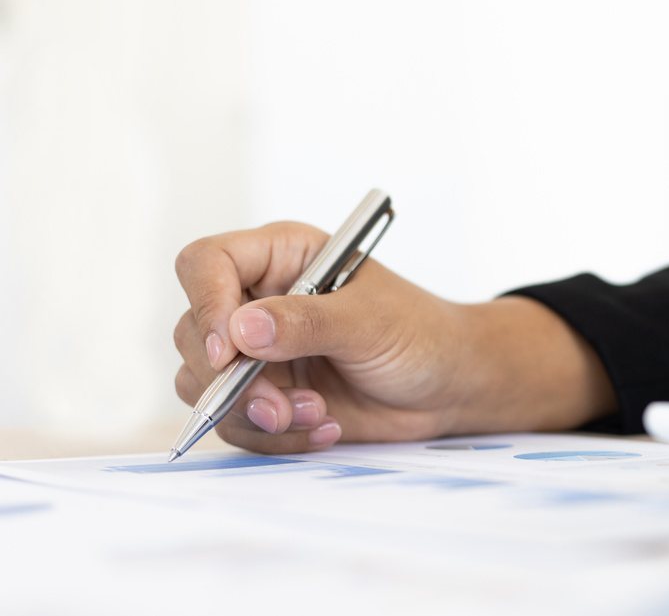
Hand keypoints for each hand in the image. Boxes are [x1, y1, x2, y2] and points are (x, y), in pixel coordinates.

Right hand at [173, 222, 615, 453]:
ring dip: (255, 413)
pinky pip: (236, 422)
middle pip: (194, 332)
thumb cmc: (421, 334)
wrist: (449, 387)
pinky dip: (275, 435)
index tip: (230, 351)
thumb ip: (307, 322)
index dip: (206, 304)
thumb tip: (242, 329)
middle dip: (233, 380)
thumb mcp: (370, 321)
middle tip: (279, 406)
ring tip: (315, 416)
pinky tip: (325, 428)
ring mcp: (258, 352)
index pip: (206, 264)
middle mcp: (259, 300)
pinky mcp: (266, 396)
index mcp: (281, 257)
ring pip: (205, 385)